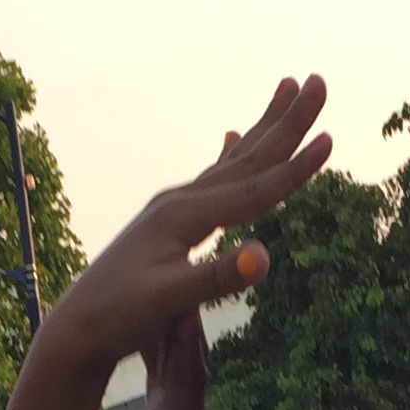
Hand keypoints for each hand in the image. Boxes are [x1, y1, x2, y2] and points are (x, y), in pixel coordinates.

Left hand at [0, 77, 332, 409]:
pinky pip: (213, 178)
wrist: (78, 328)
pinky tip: (233, 137)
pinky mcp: (170, 221)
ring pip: (233, 161)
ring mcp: (174, 208)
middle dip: (287, 121)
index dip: (295, 168)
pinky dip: (231, 154)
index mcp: (184, 215)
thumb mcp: (169, 300)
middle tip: (317, 81)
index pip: (253, 190)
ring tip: (287, 89)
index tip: (331, 138)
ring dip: (265, 127)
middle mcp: (180, 201)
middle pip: (247, 157)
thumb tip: (265, 257)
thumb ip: (218, 278)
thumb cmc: (120, 317)